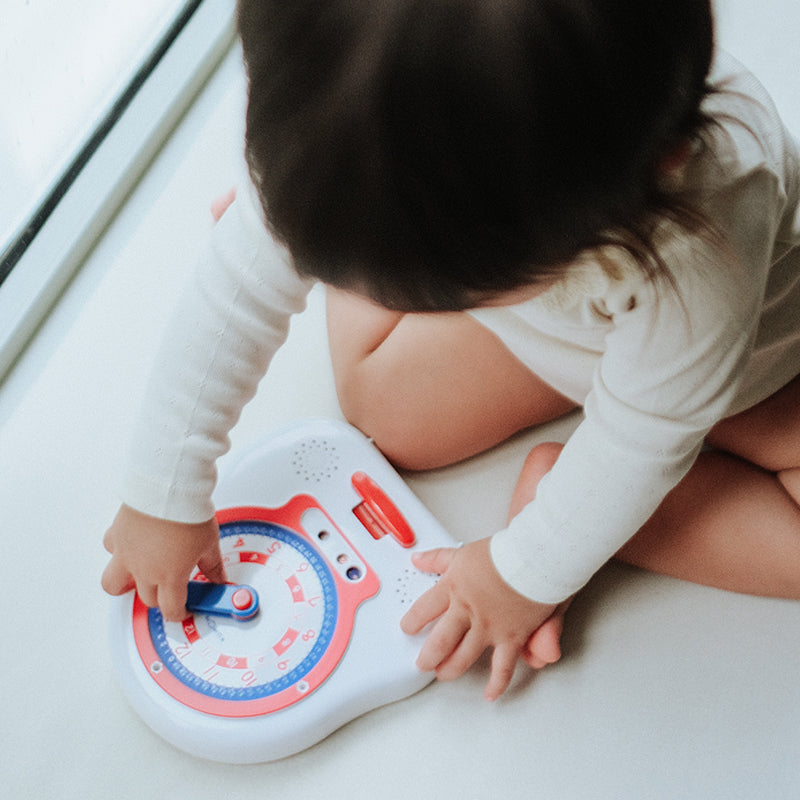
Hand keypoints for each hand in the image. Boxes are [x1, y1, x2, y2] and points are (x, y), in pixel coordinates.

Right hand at [101, 504, 225, 620]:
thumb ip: (213, 566)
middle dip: (160, 598)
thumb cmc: (188, 513)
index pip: (171, 609)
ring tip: (139, 578)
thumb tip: (219, 578)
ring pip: (114, 584)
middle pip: (148, 599)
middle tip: (170, 589)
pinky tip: (132, 547)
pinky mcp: (117, 536)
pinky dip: (119, 553)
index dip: (179, 613)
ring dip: (126, 586)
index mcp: (170, 577)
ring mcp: (127, 555)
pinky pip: (111, 551)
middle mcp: (145, 570)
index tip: (183, 609)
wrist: (168, 487)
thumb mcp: (210, 543)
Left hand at [401, 538, 557, 700]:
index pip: (422, 610)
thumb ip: (438, 558)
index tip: (407, 629)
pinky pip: (502, 668)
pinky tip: (490, 694)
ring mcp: (488, 628)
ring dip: (450, 670)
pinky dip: (497, 684)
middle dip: (427, 657)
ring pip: (462, 658)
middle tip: (422, 663)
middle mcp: (467, 612)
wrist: (533, 557)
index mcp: (452, 589)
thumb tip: (417, 559)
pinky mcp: (511, 637)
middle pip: (438, 642)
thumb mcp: (464, 552)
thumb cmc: (503, 552)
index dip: (412, 622)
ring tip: (442, 674)